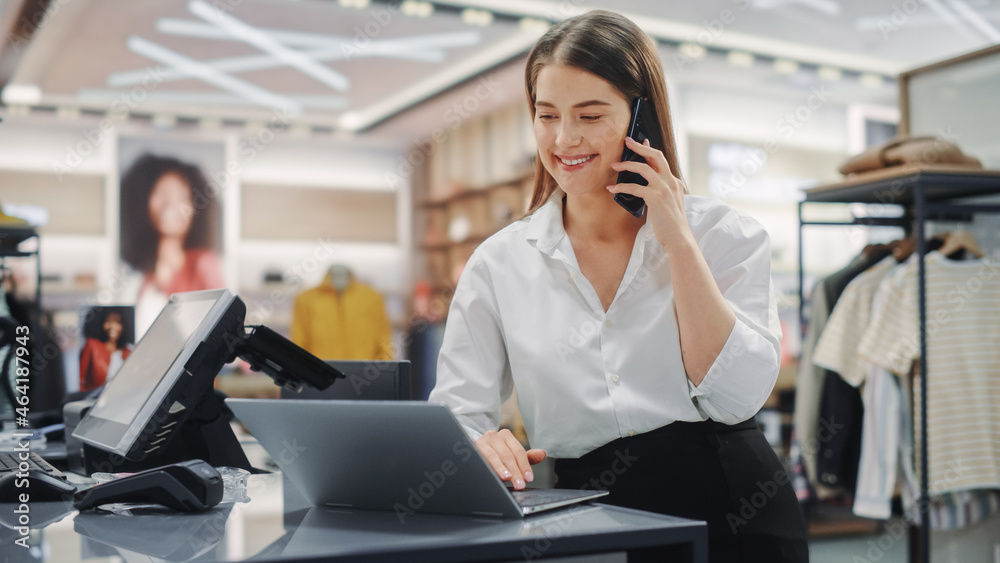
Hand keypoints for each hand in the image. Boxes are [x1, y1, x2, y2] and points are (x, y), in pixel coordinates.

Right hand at [474, 429, 546, 489]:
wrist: (474, 452)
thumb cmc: (497, 455)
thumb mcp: (513, 456)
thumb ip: (527, 457)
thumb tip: (543, 454)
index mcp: (505, 436)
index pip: (518, 451)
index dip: (524, 465)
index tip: (528, 478)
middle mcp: (493, 436)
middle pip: (507, 454)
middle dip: (515, 471)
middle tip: (520, 484)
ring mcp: (481, 442)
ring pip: (493, 456)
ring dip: (501, 468)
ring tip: (507, 478)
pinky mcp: (471, 450)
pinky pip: (479, 459)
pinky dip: (487, 467)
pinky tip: (491, 474)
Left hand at [607, 137, 692, 252]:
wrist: (678, 237)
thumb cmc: (670, 224)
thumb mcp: (669, 203)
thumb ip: (660, 192)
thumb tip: (644, 186)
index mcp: (674, 182)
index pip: (661, 160)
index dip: (649, 150)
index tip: (641, 141)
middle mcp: (671, 181)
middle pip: (655, 155)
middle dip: (640, 146)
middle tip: (626, 141)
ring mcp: (665, 188)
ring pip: (643, 168)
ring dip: (626, 165)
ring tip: (614, 166)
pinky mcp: (656, 197)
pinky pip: (634, 187)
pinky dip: (621, 186)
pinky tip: (612, 188)